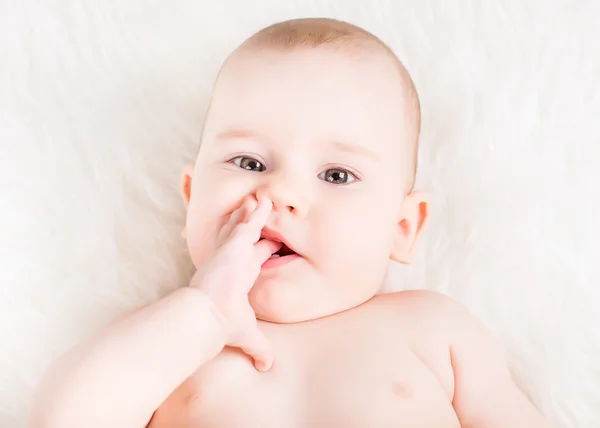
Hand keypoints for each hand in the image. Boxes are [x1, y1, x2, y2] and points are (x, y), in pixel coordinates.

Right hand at [189, 195, 279, 371]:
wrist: (208, 316)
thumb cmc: (223, 324)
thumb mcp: (248, 334)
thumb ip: (260, 349)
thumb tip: (268, 367)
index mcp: (238, 279)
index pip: (251, 260)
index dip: (259, 251)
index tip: (264, 245)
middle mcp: (234, 262)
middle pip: (245, 239)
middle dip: (249, 226)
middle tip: (254, 211)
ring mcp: (233, 252)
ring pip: (244, 228)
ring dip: (252, 214)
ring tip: (258, 199)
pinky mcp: (234, 245)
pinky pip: (250, 223)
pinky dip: (257, 212)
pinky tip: (265, 200)